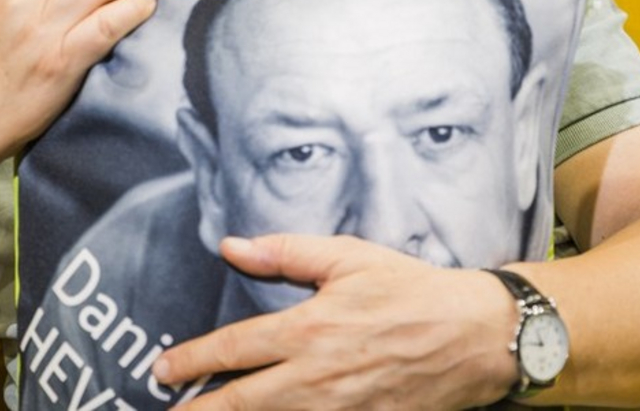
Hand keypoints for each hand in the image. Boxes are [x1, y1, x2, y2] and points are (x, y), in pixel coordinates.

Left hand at [154, 235, 519, 409]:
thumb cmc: (412, 290)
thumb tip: (230, 245)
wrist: (477, 335)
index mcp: (309, 329)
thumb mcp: (347, 257)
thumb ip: (284, 253)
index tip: (162, 371)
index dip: (190, 362)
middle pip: (240, 404)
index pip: (233, 350)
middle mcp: (317, 377)